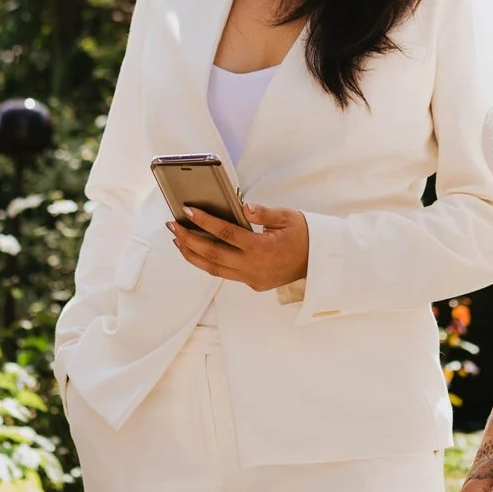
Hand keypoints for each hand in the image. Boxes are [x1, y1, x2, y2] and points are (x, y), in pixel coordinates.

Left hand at [165, 202, 308, 292]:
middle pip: (211, 254)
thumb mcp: (288, 217)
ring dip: (192, 255)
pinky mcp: (252, 284)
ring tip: (178, 241)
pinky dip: (208, 262)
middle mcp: (253, 266)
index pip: (225, 233)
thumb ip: (263, 213)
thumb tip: (243, 207)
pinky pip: (225, 274)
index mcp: (262, 248)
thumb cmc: (304, 235)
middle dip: (188, 239)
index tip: (187, 211)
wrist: (319, 262)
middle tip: (172, 226)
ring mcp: (252, 278)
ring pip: (213, 269)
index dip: (204, 222)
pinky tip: (198, 252)